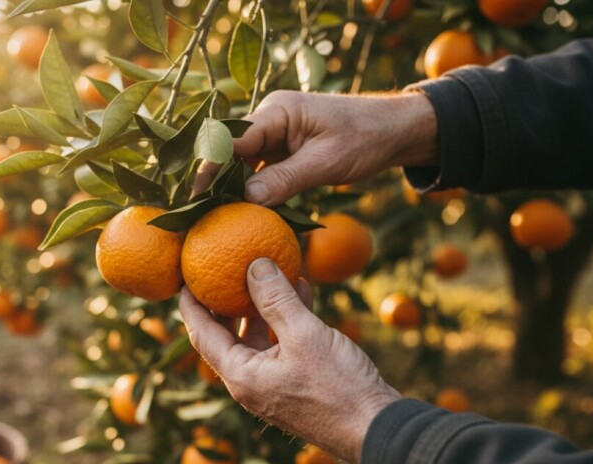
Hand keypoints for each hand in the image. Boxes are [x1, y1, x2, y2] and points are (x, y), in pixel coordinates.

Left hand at [179, 258, 400, 463]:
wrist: (376, 427)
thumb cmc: (339, 386)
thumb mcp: (304, 335)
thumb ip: (275, 299)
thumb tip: (253, 264)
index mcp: (242, 375)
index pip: (202, 334)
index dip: (191, 303)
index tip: (185, 276)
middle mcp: (251, 382)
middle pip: (227, 334)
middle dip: (226, 300)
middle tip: (222, 268)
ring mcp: (273, 383)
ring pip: (257, 336)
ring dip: (262, 304)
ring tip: (267, 269)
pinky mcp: (296, 381)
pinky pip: (282, 343)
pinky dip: (286, 317)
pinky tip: (300, 288)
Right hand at [194, 90, 438, 205]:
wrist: (395, 130)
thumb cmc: (366, 138)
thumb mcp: (326, 163)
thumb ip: (286, 179)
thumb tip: (247, 200)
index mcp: (276, 112)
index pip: (230, 139)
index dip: (210, 168)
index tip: (197, 199)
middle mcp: (269, 119)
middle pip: (230, 151)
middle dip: (215, 182)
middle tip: (201, 217)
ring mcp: (275, 134)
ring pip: (242, 162)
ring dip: (233, 189)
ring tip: (217, 221)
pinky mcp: (284, 148)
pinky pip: (259, 169)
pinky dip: (252, 190)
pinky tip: (245, 214)